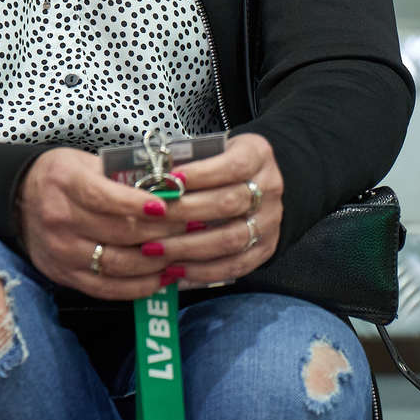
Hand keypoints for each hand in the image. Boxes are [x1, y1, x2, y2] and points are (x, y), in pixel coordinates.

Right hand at [17, 147, 187, 299]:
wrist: (18, 200)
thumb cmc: (61, 178)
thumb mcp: (85, 162)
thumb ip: (122, 174)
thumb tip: (171, 183)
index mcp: (64, 183)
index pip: (107, 198)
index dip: (140, 204)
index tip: (169, 206)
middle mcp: (59, 219)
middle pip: (120, 233)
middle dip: (162, 232)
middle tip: (190, 228)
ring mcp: (60, 251)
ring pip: (118, 264)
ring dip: (156, 262)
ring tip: (180, 254)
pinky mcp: (63, 275)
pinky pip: (107, 288)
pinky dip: (139, 286)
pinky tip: (160, 278)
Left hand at [156, 133, 283, 288]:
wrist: (259, 183)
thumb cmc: (223, 164)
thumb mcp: (213, 149)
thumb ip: (189, 160)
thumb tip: (150, 177)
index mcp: (257, 156)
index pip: (233, 166)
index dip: (201, 174)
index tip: (169, 180)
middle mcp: (269, 190)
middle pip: (229, 203)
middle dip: (185, 211)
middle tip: (150, 216)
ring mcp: (270, 222)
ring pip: (231, 239)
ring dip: (188, 246)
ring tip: (154, 249)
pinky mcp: (265, 249)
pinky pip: (235, 265)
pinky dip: (202, 270)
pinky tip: (175, 269)